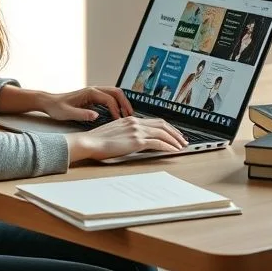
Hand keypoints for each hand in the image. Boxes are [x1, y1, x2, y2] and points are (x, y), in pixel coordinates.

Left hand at [40, 86, 134, 121]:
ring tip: (127, 115)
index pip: (109, 99)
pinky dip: (117, 103)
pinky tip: (118, 113)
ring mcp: (94, 92)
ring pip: (114, 93)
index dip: (116, 110)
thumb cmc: (57, 108)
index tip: (119, 121)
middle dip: (125, 103)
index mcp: (89, 93)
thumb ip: (82, 114)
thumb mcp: (67, 113)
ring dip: (122, 102)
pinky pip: (109, 97)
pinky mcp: (93, 97)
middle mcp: (93, 90)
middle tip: (130, 116)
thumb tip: (96, 115)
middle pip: (116, 92)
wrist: (49, 102)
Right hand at [66, 116, 188, 161]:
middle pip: (162, 124)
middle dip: (175, 132)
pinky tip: (173, 150)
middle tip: (183, 139)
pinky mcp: (136, 141)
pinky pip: (158, 143)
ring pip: (163, 133)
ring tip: (182, 146)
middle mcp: (135, 122)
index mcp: (129, 120)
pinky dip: (168, 146)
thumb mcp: (113, 133)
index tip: (173, 133)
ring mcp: (136, 131)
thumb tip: (133, 141)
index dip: (166, 127)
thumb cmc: (96, 141)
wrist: (89, 142)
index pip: (154, 121)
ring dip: (175, 139)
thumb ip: (125, 133)